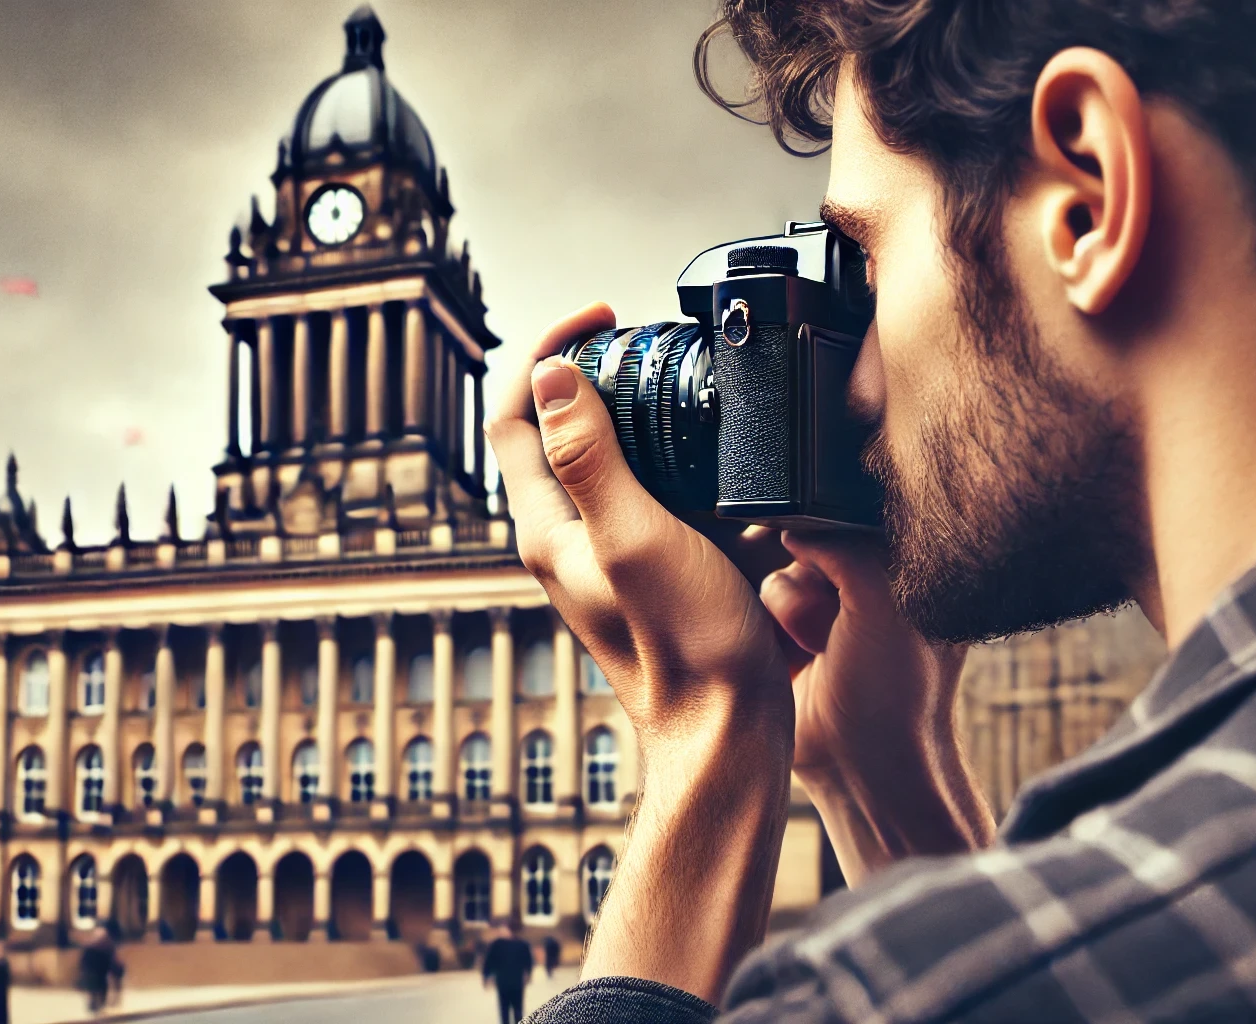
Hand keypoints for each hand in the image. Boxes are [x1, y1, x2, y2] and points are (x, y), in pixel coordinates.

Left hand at [484, 303, 793, 748]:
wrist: (730, 731)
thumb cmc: (683, 648)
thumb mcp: (634, 537)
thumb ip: (591, 459)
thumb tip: (555, 375)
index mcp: (548, 527)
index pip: (515, 413)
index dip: (548, 350)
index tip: (604, 316)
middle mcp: (573, 537)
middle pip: (565, 428)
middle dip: (605, 371)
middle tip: (651, 341)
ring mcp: (618, 552)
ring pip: (624, 458)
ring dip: (657, 418)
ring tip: (696, 394)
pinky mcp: (664, 567)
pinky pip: (674, 496)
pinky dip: (702, 467)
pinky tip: (740, 468)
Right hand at [761, 531, 995, 874]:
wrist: (861, 767)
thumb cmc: (895, 694)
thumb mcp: (884, 604)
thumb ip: (845, 549)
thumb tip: (793, 530)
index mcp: (905, 572)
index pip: (853, 520)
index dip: (827, 529)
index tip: (809, 544)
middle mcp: (865, 587)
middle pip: (808, 542)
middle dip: (808, 578)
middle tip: (827, 621)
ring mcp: (825, 615)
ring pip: (776, 575)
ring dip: (787, 611)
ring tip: (811, 647)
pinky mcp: (789, 641)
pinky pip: (757, 608)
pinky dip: (767, 628)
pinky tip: (790, 654)